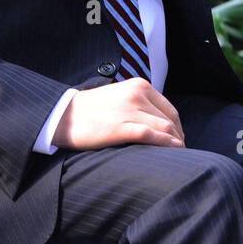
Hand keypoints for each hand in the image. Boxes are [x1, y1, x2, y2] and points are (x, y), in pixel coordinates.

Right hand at [52, 78, 185, 149]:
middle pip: (170, 120)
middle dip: (178, 138)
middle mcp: (138, 94)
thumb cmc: (90, 110)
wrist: (64, 115)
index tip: (178, 140)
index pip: (169, 109)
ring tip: (177, 157)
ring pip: (165, 128)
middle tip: (179, 153)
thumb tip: (158, 121)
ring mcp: (130, 110)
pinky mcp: (121, 126)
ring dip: (175, 144)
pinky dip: (166, 145)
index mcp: (139, 86)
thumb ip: (139, 103)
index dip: (177, 128)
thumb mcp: (120, 96)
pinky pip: (152, 136)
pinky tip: (172, 153)